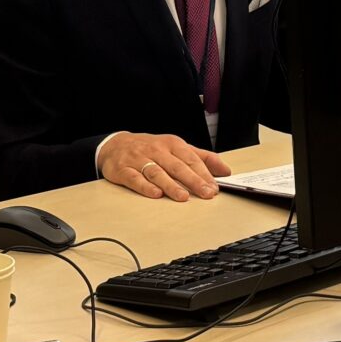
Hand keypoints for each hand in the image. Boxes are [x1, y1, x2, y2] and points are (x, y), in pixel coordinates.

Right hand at [100, 133, 229, 201]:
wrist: (115, 144)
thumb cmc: (150, 148)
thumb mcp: (176, 147)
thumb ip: (201, 157)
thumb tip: (225, 170)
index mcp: (171, 144)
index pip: (190, 159)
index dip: (203, 173)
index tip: (214, 187)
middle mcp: (156, 150)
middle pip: (176, 166)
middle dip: (193, 180)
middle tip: (206, 193)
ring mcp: (139, 159)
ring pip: (157, 173)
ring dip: (171, 185)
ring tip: (183, 197)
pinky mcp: (123, 169)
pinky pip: (135, 178)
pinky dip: (145, 186)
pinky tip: (155, 194)